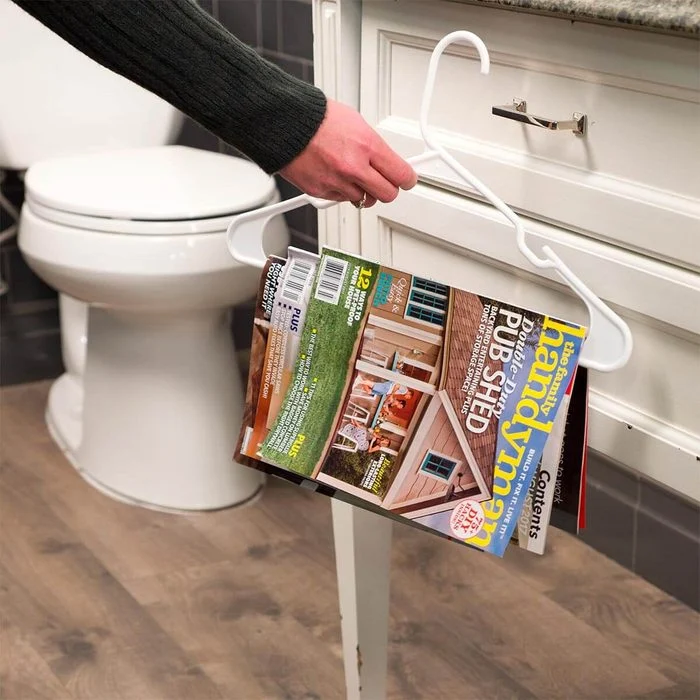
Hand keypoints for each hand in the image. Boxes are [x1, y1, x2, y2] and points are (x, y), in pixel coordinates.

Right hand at [279, 99, 416, 206]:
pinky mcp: (322, 192)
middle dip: (388, 189)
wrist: (286, 125)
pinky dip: (342, 191)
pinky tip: (336, 175)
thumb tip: (386, 160)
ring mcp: (338, 182)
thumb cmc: (318, 119)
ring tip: (353, 175)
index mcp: (367, 146)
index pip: (402, 175)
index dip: (408, 179)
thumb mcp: (356, 123)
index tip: (408, 179)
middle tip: (384, 182)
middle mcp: (354, 168)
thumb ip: (374, 147)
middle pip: (388, 195)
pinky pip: (341, 199)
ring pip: (364, 200)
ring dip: (363, 191)